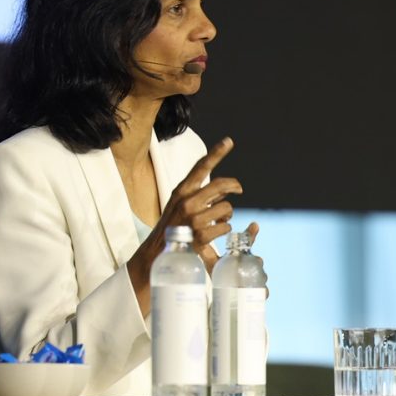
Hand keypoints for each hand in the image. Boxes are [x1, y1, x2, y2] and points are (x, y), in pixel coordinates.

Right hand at [158, 137, 243, 267]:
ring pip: (226, 208)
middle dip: (233, 186)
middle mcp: (187, 201)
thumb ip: (200, 194)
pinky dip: (224, 230)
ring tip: (218, 222)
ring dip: (227, 215)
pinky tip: (214, 234)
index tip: (229, 141)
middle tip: (239, 189)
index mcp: (181, 191)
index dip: (216, 153)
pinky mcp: (199, 235)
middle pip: (220, 185)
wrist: (157, 253)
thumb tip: (225, 188)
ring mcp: (193, 218)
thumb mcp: (180, 204)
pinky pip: (225, 227)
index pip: (200, 168)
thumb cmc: (173, 227)